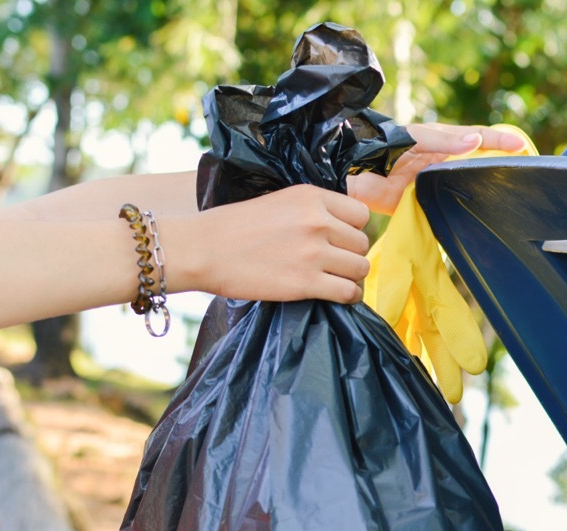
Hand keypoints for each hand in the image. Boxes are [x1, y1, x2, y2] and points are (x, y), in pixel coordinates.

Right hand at [185, 184, 371, 303]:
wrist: (204, 249)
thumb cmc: (235, 226)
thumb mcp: (280, 201)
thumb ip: (312, 209)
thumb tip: (342, 227)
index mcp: (312, 197)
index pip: (361, 214)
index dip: (354, 229)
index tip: (340, 240)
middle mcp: (318, 222)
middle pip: (362, 243)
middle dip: (351, 255)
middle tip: (334, 263)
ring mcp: (313, 253)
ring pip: (360, 268)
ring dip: (351, 277)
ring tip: (336, 280)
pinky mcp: (305, 283)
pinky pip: (349, 292)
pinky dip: (348, 296)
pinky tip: (337, 295)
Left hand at [349, 122, 529, 214]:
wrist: (350, 169)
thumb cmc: (381, 144)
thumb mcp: (415, 137)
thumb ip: (444, 141)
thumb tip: (477, 141)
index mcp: (440, 141)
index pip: (477, 138)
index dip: (500, 141)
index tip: (523, 147)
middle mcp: (439, 162)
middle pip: (475, 165)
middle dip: (497, 168)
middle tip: (523, 175)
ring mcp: (430, 183)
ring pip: (462, 187)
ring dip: (481, 191)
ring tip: (506, 198)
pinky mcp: (418, 204)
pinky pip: (443, 209)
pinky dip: (458, 213)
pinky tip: (472, 220)